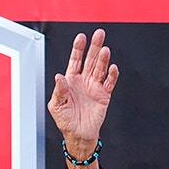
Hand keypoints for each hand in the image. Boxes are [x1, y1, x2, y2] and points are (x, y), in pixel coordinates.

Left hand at [47, 29, 118, 150]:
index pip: (75, 61)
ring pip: (100, 69)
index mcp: (70, 81)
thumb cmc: (65, 120)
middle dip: (94, 47)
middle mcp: (83, 81)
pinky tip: (112, 67)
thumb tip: (58, 76)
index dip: (78, 49)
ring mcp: (94, 87)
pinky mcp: (104, 95)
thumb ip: (58, 90)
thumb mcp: (56, 105)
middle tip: (99, 34)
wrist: (78, 134)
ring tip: (104, 49)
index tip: (81, 37)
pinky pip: (109, 83)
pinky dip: (111, 75)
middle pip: (90, 60)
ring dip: (102, 59)